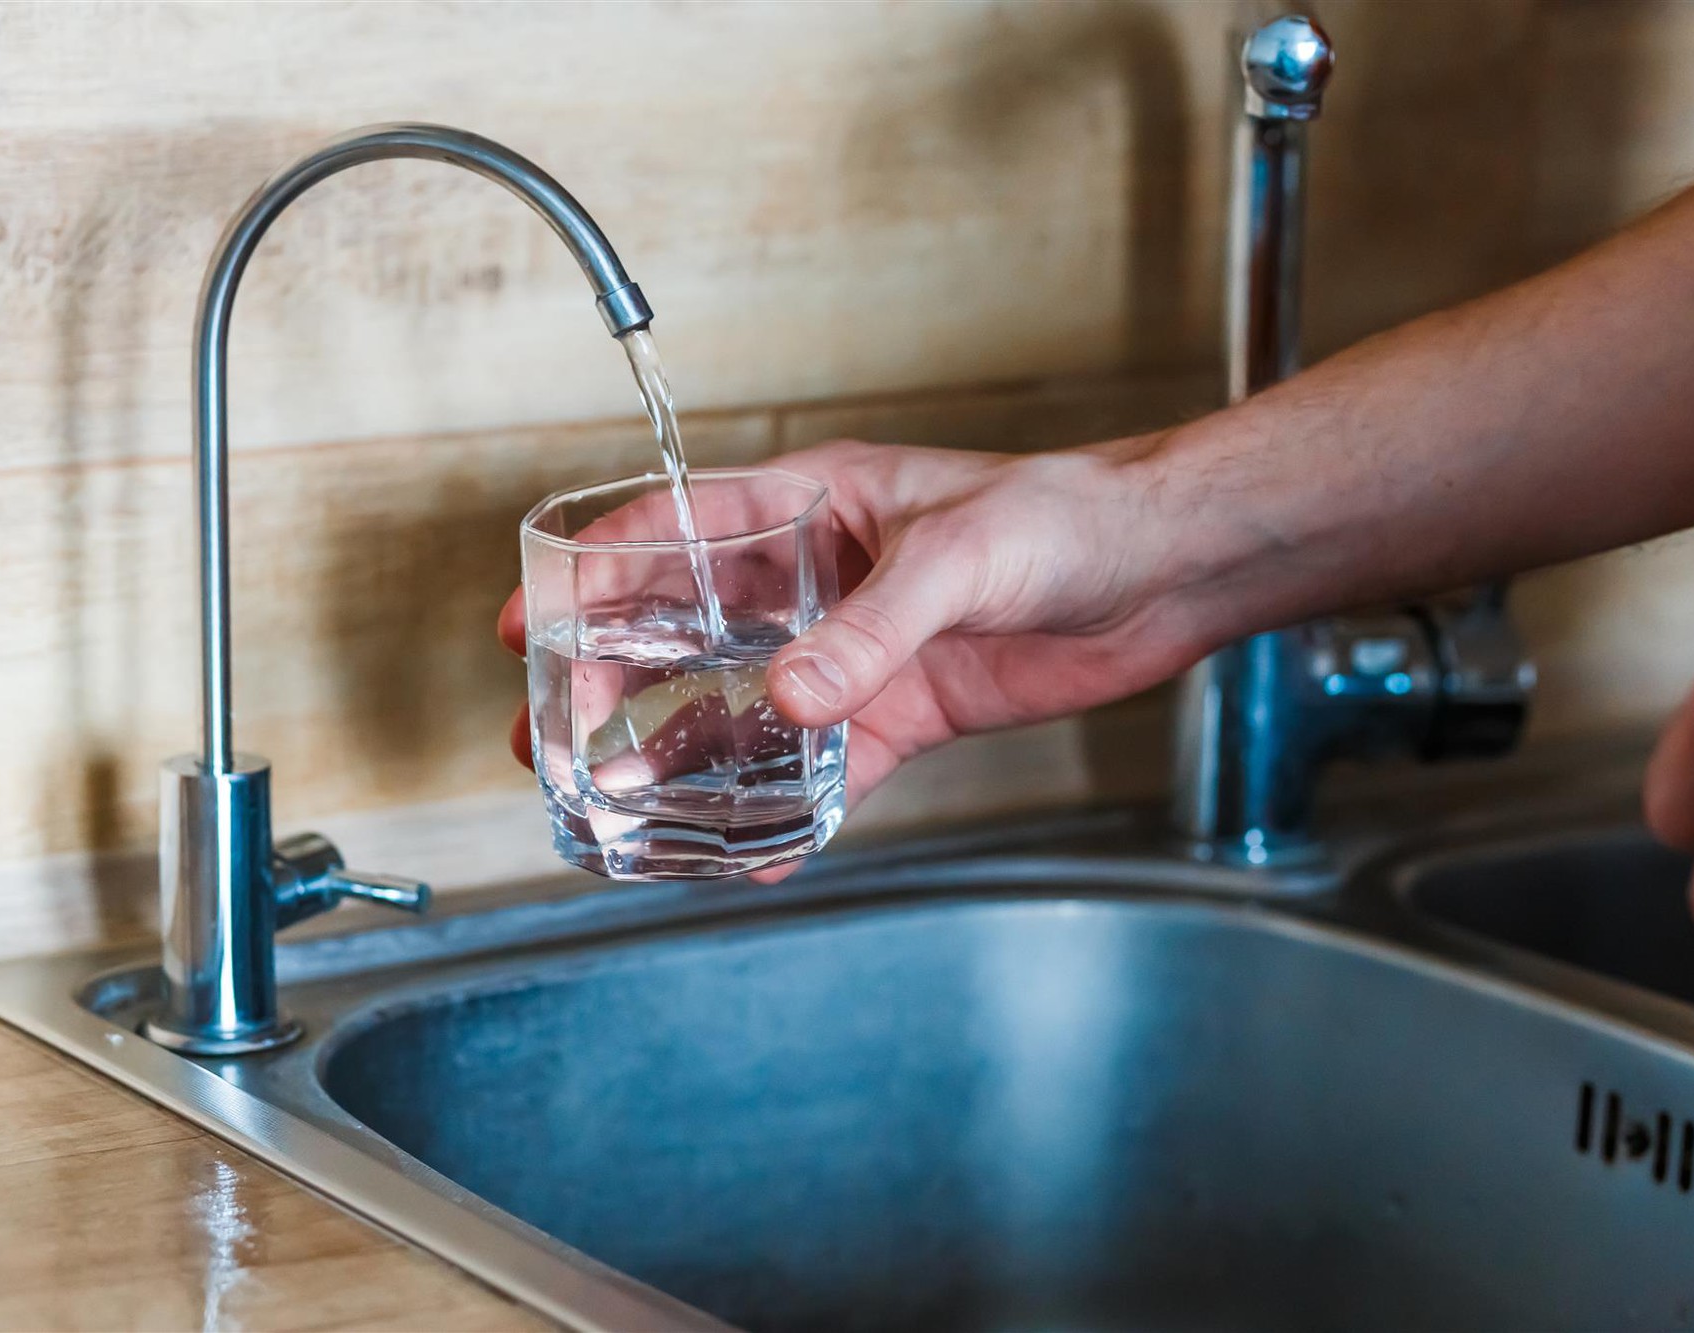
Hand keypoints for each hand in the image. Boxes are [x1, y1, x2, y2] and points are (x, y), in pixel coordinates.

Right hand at [499, 436, 1231, 856]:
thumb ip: (872, 629)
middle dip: (611, 676)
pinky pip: (823, 767)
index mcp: (814, 507)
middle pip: (686, 629)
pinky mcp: (902, 711)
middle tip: (551, 734)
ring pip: (742, 706)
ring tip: (619, 802)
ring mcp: (856, 650)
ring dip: (682, 752)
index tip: (530, 622)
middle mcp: (819, 580)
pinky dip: (785, 809)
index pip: (677, 531)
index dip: (595, 573)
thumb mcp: (960, 557)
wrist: (1163, 571)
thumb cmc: (1068, 517)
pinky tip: (751, 850)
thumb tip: (790, 697)